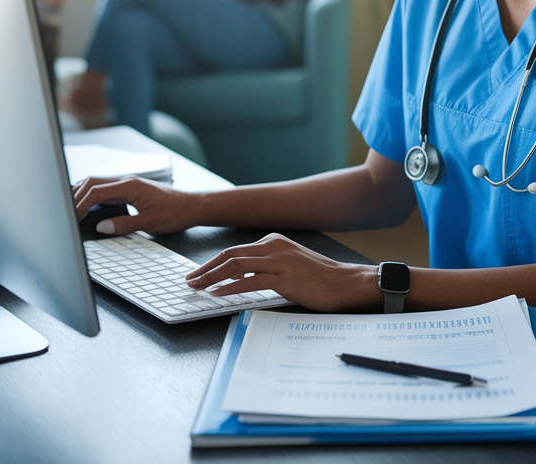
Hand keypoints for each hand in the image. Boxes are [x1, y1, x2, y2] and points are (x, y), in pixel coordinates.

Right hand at [73, 176, 197, 235]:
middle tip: (64, 214)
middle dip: (75, 197)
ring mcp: (127, 184)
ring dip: (82, 195)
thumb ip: (124, 224)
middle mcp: (126, 181)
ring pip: (97, 184)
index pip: (96, 191)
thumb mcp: (150, 222)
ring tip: (71, 211)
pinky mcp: (129, 190)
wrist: (193, 206)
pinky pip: (105, 190)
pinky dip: (92, 197)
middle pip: (91, 183)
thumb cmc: (176, 213)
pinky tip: (87, 208)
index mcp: (130, 186)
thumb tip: (100, 226)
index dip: (79, 204)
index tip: (70, 217)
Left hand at [187, 233, 378, 312]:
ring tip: (196, 287)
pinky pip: (249, 281)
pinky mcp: (284, 277)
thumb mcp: (290, 265)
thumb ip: (267, 267)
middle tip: (189, 280)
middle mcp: (274, 246)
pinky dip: (229, 288)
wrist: (346, 283)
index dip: (213, 263)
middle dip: (205, 268)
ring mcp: (279, 260)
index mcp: (274, 242)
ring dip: (211, 277)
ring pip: (234, 265)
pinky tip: (216, 294)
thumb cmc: (321, 279)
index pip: (235, 251)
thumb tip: (241, 277)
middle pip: (229, 255)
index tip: (199, 273)